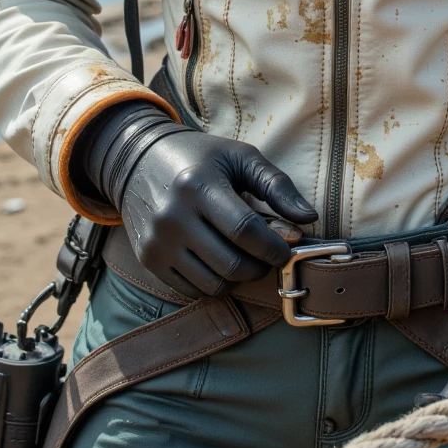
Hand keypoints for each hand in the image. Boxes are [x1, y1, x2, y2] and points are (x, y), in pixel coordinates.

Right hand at [120, 128, 318, 298]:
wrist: (139, 160)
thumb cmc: (200, 157)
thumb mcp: (240, 157)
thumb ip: (277, 185)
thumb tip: (309, 218)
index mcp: (198, 185)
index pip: (245, 230)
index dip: (274, 247)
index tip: (287, 250)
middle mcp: (173, 217)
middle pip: (231, 264)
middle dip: (260, 267)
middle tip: (267, 255)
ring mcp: (158, 242)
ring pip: (214, 284)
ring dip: (239, 278)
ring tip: (244, 257)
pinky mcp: (149, 260)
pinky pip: (192, 290)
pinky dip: (214, 283)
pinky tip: (219, 261)